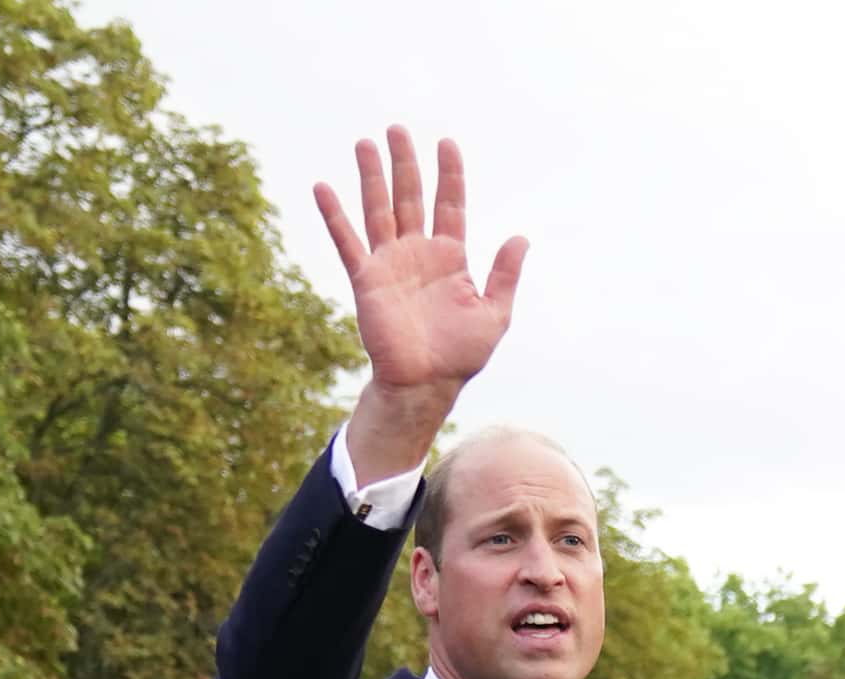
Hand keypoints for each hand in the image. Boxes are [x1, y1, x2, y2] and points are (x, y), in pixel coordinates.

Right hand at [314, 128, 526, 411]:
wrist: (426, 383)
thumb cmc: (461, 354)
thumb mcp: (494, 313)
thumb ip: (505, 274)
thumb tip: (520, 237)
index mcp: (450, 258)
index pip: (450, 205)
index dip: (450, 175)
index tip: (447, 143)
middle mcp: (417, 253)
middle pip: (411, 197)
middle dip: (406, 163)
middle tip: (398, 130)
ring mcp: (390, 263)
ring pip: (379, 209)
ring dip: (372, 176)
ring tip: (366, 143)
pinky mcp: (367, 279)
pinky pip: (348, 242)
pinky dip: (335, 215)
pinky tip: (323, 187)